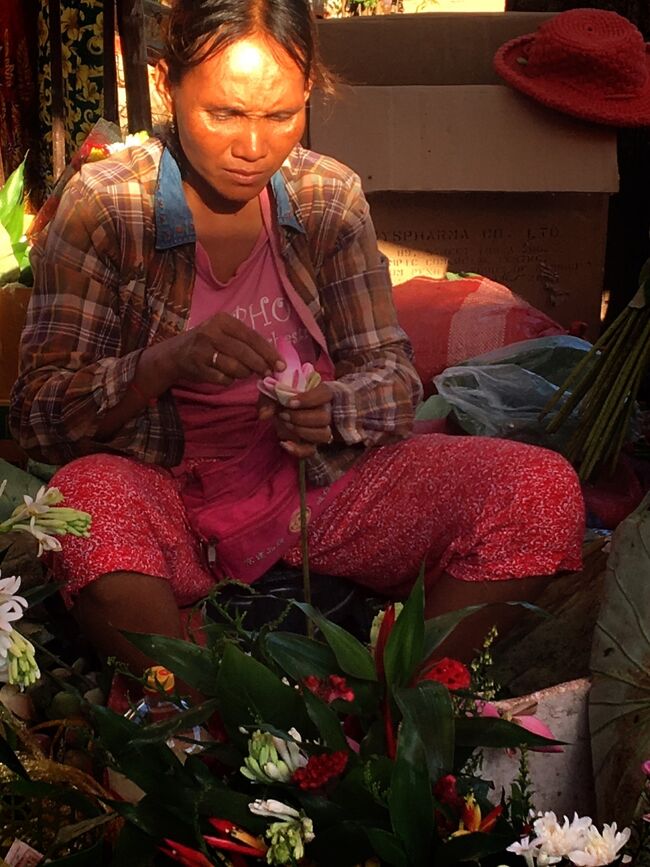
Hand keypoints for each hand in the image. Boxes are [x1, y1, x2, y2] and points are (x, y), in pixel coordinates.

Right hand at [169, 313, 284, 386]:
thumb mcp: (224, 334)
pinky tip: (225, 376)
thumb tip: (273, 360)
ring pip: (236, 368)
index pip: (252, 337)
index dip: (268, 352)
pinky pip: (223, 379)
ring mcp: (203, 350)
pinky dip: (229, 380)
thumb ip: (246, 342)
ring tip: (242, 372)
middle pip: (245, 353)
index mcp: (223, 321)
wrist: (175, 354)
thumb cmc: (208, 344)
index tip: (281, 365)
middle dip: (261, 366)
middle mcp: (211, 332)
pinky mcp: (198, 367)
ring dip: (244, 374)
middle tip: (269, 374)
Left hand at [258, 383, 333, 458]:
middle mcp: (325, 411)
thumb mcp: (272, 394)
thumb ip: (268, 401)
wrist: (278, 411)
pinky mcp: (312, 443)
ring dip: (302, 431)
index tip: (290, 403)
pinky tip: (283, 444)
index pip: (325, 393)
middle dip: (301, 418)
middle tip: (283, 415)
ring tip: (286, 425)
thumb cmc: (280, 398)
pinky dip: (297, 450)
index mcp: (320, 394)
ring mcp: (321, 429)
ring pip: (324, 435)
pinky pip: (311, 451)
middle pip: (325, 417)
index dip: (309, 399)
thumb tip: (265, 415)